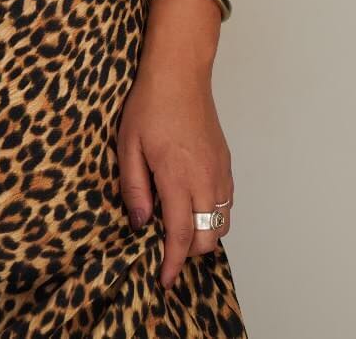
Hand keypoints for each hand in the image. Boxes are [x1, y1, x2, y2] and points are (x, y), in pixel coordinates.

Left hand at [116, 57, 233, 289]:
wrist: (180, 75)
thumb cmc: (150, 106)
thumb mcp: (128, 146)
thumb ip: (134, 188)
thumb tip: (140, 223)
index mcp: (178, 179)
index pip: (180, 235)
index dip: (172, 262)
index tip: (164, 279)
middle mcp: (205, 181)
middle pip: (206, 239)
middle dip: (187, 253)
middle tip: (165, 252)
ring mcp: (220, 172)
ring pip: (221, 224)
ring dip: (202, 236)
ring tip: (178, 230)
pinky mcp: (226, 163)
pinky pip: (226, 204)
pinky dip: (213, 216)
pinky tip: (193, 206)